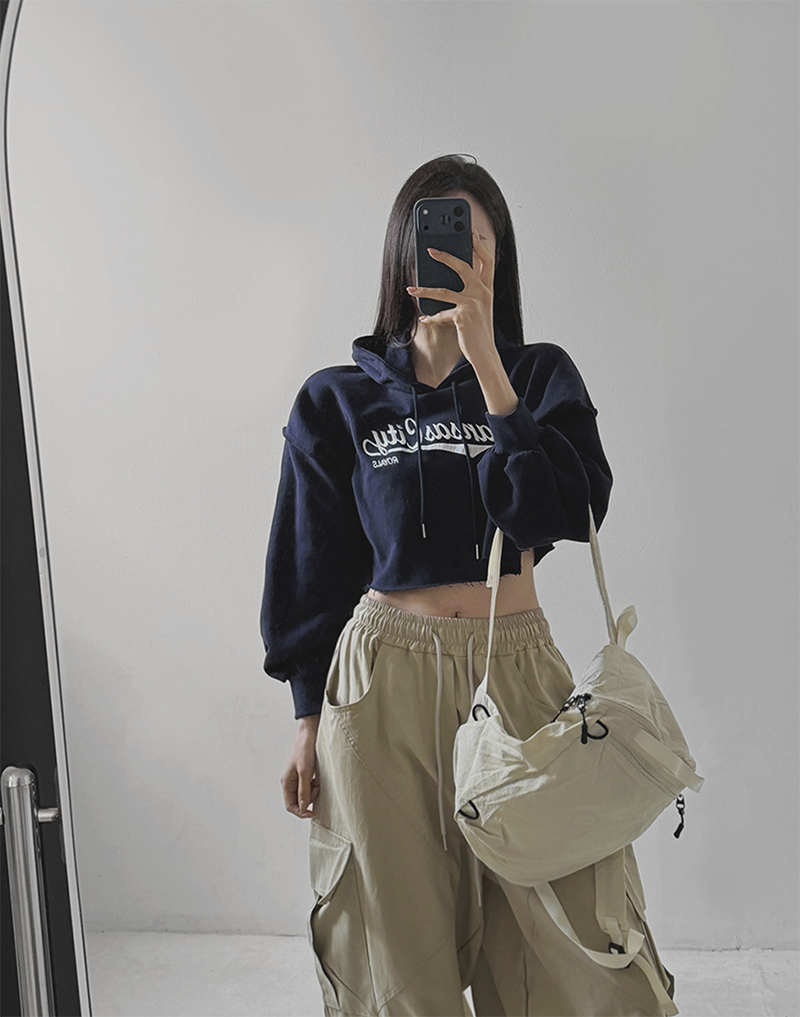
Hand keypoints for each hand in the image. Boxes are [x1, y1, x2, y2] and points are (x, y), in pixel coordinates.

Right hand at [281, 717, 319, 817]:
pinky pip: (308, 786)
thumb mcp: (305, 772)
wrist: (309, 733)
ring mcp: (296, 777)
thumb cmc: (305, 750)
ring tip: (318, 783)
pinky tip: (318, 779)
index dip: (301, 812)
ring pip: (304, 794)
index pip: (290, 806)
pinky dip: (314, 786)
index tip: (313, 812)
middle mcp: (290, 781)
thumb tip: (304, 808)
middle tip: (317, 791)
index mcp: (286, 782)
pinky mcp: (304, 773)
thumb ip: (304, 791)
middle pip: (297, 801)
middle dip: (308, 800)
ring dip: (312, 793)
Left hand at [406, 229, 496, 366]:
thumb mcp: (479, 307)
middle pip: (463, 266)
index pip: (487, 260)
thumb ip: (472, 291)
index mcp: (487, 288)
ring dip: (424, 290)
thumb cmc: (479, 330)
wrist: (485, 353)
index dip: (479, 244)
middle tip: (430, 250)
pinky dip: (431, 317)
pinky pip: (441, 313)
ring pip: (443, 291)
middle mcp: (482, 293)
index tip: (470, 232)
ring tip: (411, 288)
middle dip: (445, 256)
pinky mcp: (462, 316)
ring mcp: (473, 304)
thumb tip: (452, 277)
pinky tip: (424, 318)